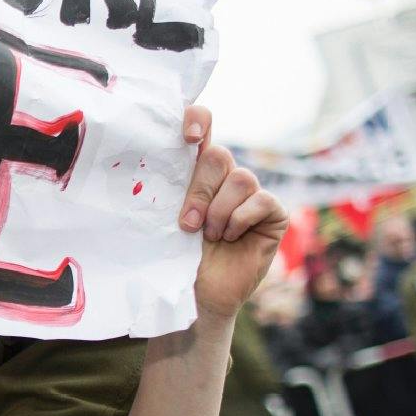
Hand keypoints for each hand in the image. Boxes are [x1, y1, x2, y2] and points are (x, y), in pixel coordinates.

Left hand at [177, 106, 288, 318]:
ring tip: (209, 236)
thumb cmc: (174, 259)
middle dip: (199, 191)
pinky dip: (241, 220)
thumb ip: (162, 190)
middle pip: (218, 156)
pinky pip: (261, 201)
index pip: (202, 125)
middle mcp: (224, 178)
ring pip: (240, 178)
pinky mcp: (273, 213)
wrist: (196, 296)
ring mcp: (252, 194)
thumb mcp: (161, 221)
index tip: (188, 137)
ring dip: (218, 212)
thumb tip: (142, 161)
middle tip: (187, 224)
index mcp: (194, 172)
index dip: (197, 119)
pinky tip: (232, 238)